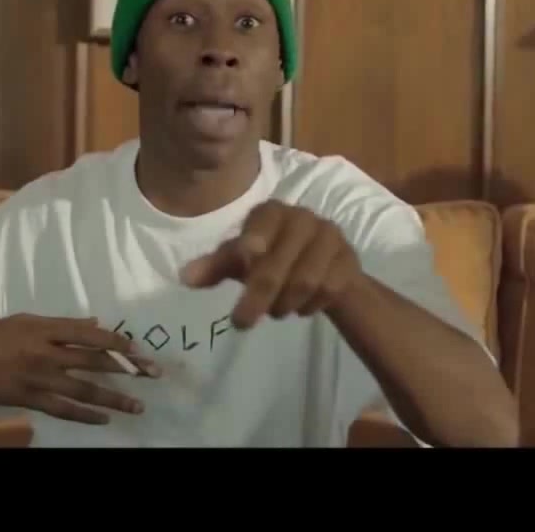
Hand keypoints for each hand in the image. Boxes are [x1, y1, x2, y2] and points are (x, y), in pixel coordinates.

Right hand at [0, 313, 159, 424]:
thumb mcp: (25, 320)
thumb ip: (60, 324)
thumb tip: (93, 324)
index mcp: (45, 329)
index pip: (90, 334)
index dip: (117, 342)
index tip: (138, 348)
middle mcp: (47, 353)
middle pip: (95, 360)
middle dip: (127, 367)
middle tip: (152, 373)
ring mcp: (40, 378)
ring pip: (85, 389)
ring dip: (114, 398)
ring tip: (137, 405)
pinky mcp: (31, 399)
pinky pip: (64, 409)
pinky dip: (86, 415)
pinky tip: (104, 419)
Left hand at [180, 200, 361, 328]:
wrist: (323, 266)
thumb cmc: (271, 258)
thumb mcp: (240, 262)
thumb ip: (215, 267)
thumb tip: (185, 278)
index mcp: (271, 212)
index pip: (262, 222)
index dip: (254, 238)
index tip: (246, 257)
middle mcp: (302, 217)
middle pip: (279, 263)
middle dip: (258, 297)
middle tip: (241, 323)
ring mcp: (329, 236)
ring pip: (306, 281)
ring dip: (285, 304)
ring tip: (276, 310)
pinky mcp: (349, 258)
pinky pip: (329, 290)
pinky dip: (310, 306)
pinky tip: (301, 308)